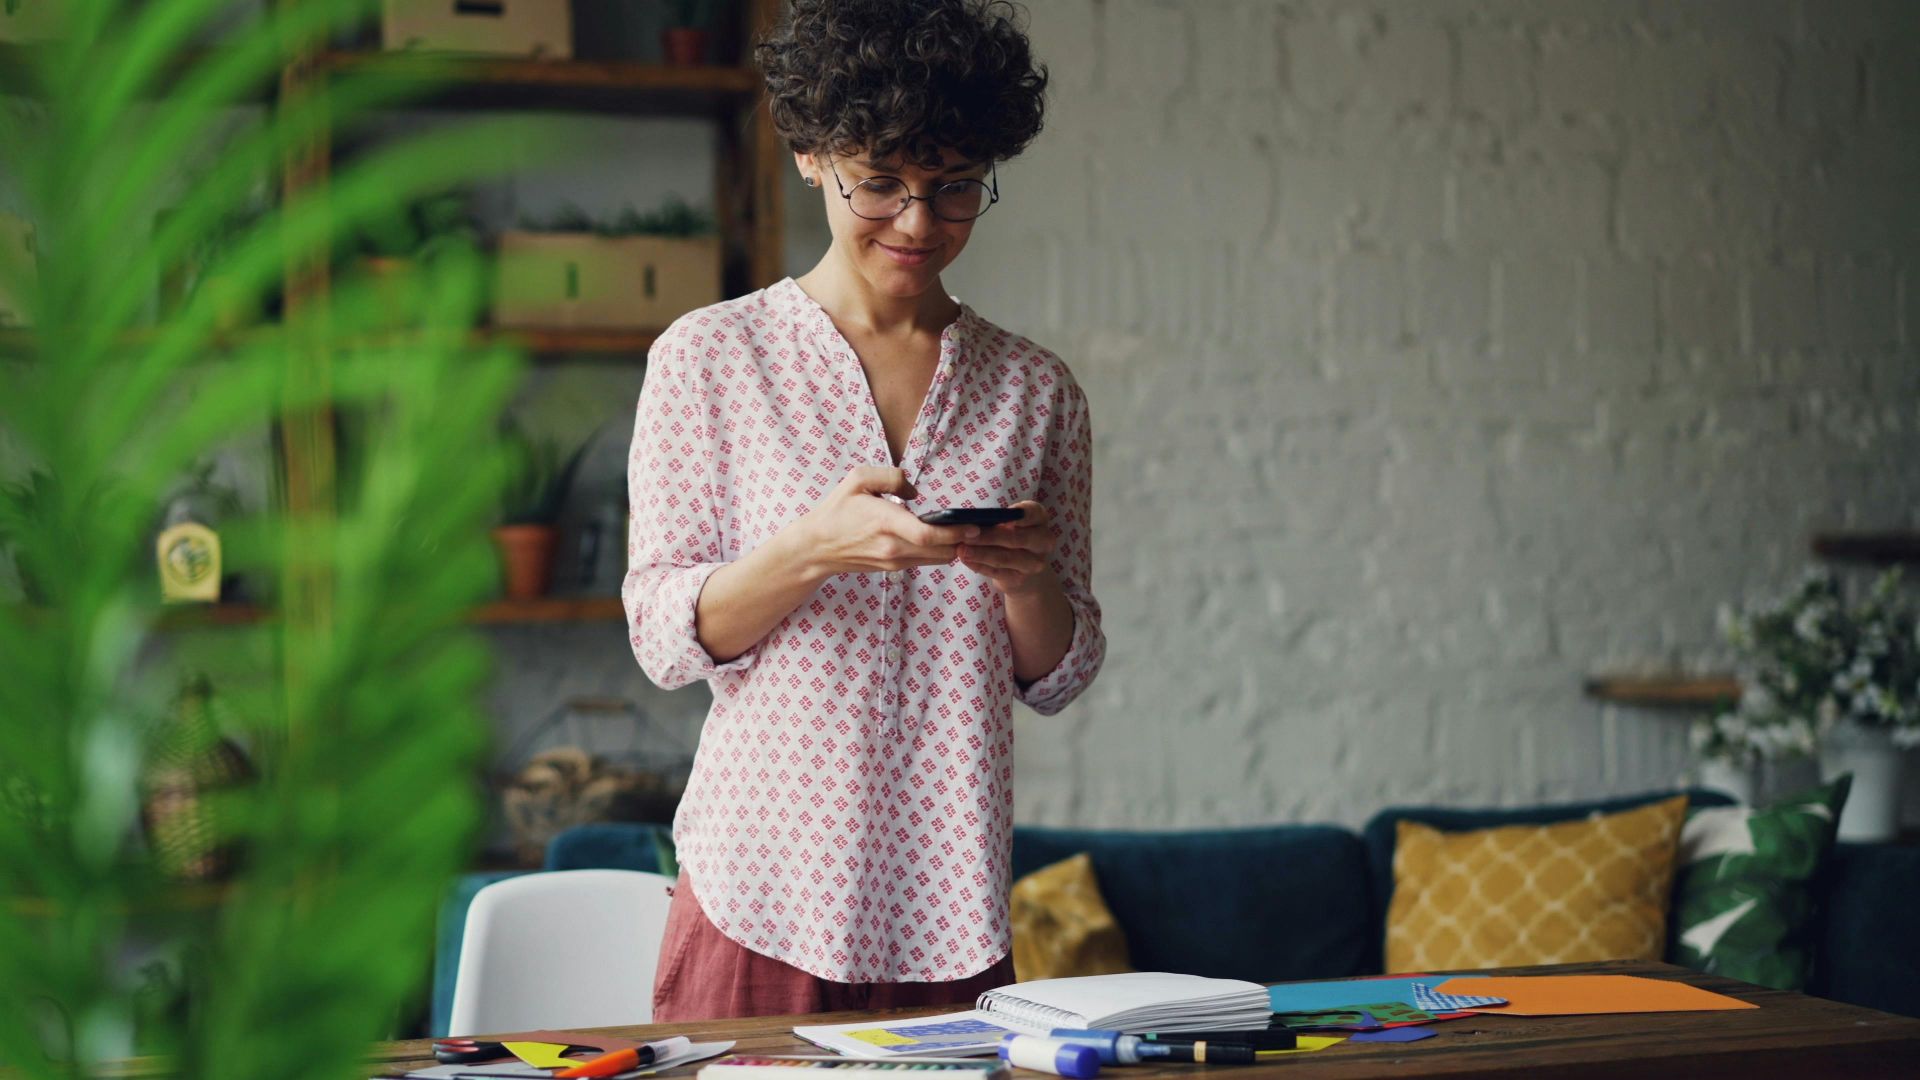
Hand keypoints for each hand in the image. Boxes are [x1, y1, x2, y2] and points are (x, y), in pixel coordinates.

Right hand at [795, 467, 979, 576]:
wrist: (817, 547)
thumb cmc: (837, 509)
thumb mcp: (858, 479)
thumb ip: (891, 477)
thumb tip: (915, 493)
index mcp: (885, 523)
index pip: (927, 535)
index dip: (955, 533)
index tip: (974, 526)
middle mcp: (893, 547)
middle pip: (940, 551)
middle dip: (965, 541)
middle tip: (986, 527)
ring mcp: (894, 561)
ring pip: (937, 559)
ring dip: (955, 547)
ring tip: (973, 531)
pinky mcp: (894, 568)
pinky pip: (925, 561)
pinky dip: (940, 551)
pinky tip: (949, 538)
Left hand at [955, 500, 1057, 595]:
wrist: (1027, 572)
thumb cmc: (1013, 536)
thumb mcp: (1012, 524)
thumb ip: (998, 519)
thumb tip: (971, 520)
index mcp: (1040, 519)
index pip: (1034, 513)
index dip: (1020, 514)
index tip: (1002, 515)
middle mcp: (1043, 541)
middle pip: (1016, 538)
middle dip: (989, 536)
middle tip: (966, 535)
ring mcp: (1034, 563)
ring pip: (1005, 557)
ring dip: (980, 553)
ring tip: (961, 549)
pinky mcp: (1020, 579)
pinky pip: (997, 572)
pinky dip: (979, 566)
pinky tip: (966, 560)